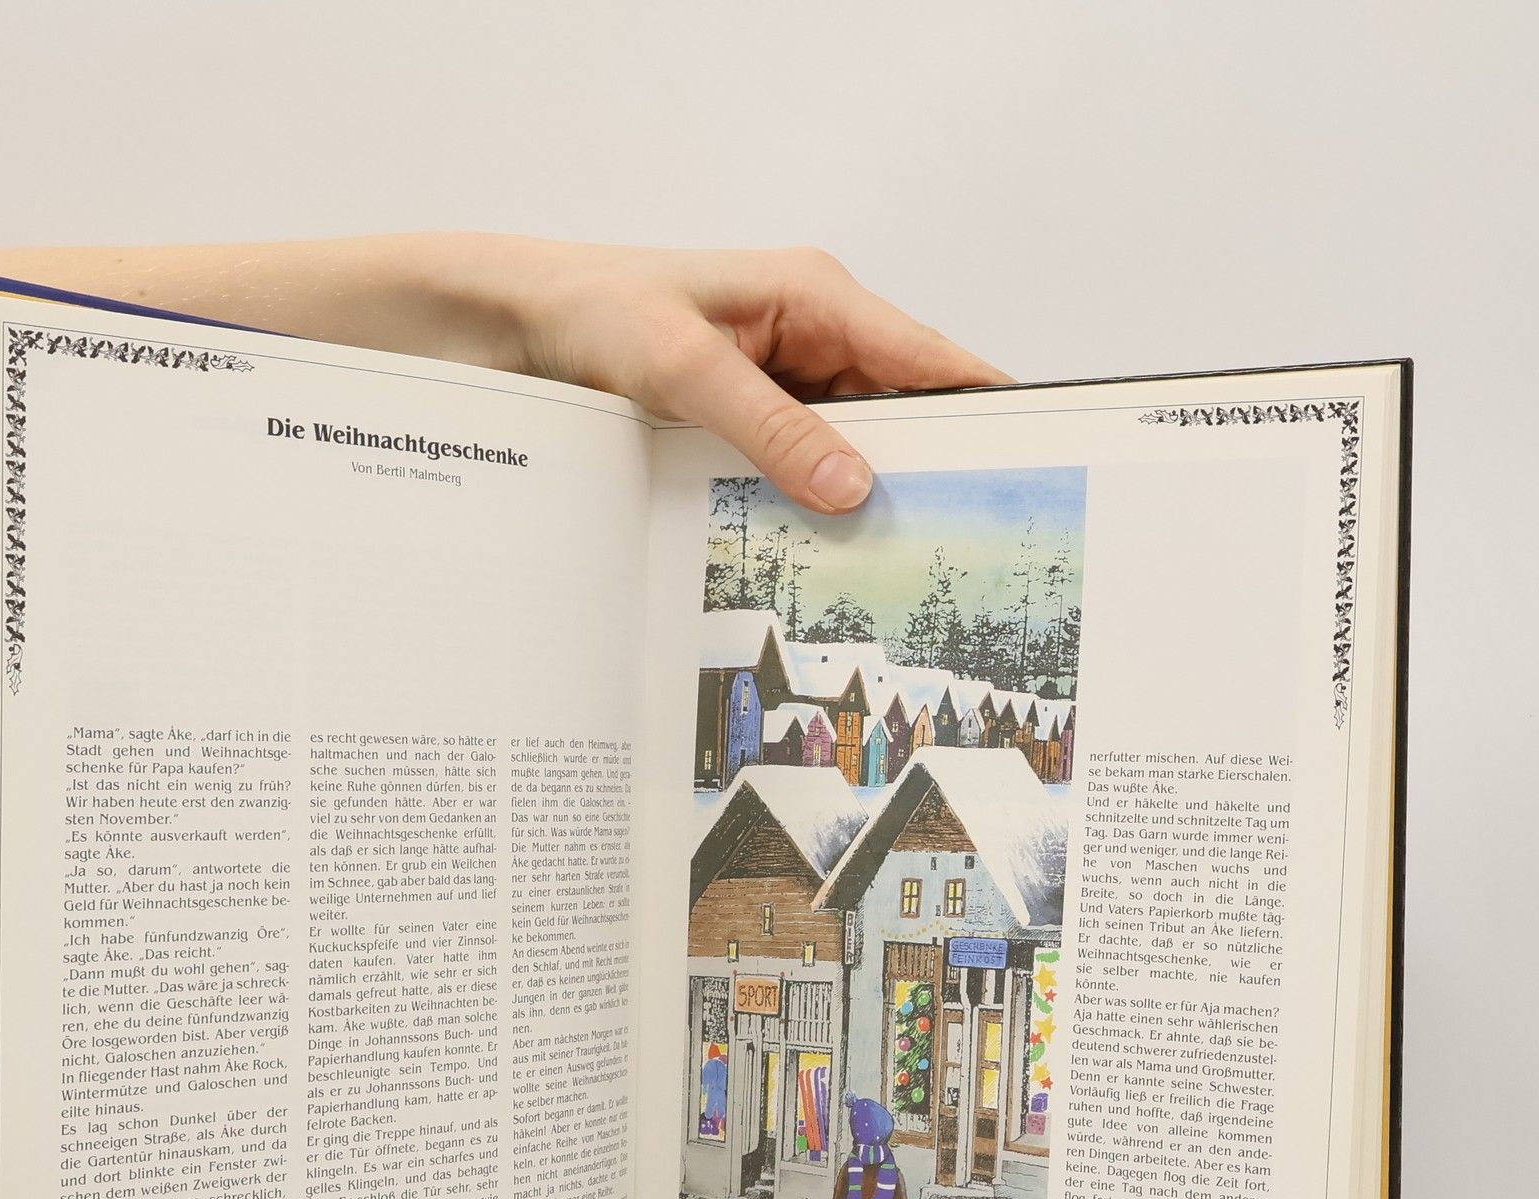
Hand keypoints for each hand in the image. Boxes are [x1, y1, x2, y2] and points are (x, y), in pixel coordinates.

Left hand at [413, 236, 1008, 514]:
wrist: (512, 327)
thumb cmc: (593, 313)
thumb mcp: (684, 370)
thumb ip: (771, 428)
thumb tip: (852, 486)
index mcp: (815, 296)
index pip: (929, 358)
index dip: (984, 412)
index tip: (1026, 468)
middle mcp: (810, 334)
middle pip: (900, 413)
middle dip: (924, 472)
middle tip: (953, 546)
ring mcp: (781, 379)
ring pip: (850, 448)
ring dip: (859, 496)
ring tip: (889, 562)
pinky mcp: (748, 417)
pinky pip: (800, 463)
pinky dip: (809, 501)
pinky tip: (816, 548)